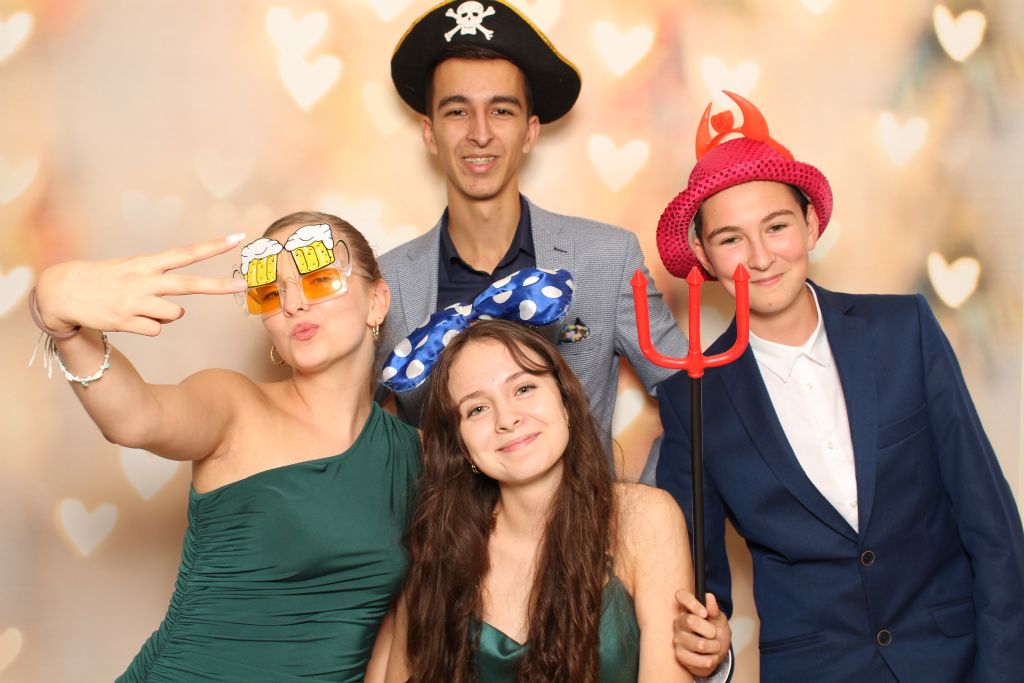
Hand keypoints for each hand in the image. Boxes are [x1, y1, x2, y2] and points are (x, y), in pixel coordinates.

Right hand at [35, 234, 246, 336]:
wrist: (63, 291)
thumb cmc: (105, 281)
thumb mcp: (133, 271)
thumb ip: (160, 284)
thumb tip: (180, 311)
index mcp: (147, 263)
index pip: (186, 253)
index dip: (212, 246)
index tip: (237, 237)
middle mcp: (144, 280)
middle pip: (189, 283)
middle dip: (218, 285)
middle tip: (242, 284)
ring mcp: (135, 301)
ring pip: (175, 314)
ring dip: (166, 315)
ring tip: (141, 308)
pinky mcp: (126, 321)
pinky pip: (156, 330)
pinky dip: (148, 327)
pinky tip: (129, 319)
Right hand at [673, 591, 730, 676]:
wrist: (715, 654)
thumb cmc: (716, 634)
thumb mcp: (720, 621)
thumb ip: (715, 611)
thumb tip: (709, 596)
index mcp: (687, 609)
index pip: (681, 596)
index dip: (692, 603)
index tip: (705, 613)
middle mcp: (679, 622)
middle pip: (691, 621)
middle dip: (710, 631)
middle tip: (714, 634)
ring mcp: (677, 639)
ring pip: (700, 644)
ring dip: (714, 647)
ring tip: (713, 646)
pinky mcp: (680, 655)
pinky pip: (700, 660)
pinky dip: (711, 659)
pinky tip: (709, 656)